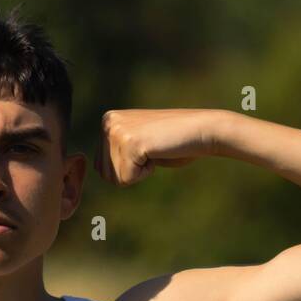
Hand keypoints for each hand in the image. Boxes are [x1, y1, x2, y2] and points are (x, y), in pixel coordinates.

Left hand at [93, 108, 215, 184]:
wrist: (199, 130)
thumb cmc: (173, 141)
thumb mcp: (136, 143)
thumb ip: (117, 152)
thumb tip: (102, 172)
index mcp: (108, 121)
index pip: (101, 167)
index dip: (127, 168)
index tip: (145, 149)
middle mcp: (108, 122)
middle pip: (105, 174)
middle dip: (130, 172)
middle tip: (150, 151)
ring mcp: (117, 131)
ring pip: (115, 178)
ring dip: (137, 172)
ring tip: (153, 151)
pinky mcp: (129, 143)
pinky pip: (128, 179)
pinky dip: (145, 173)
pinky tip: (157, 152)